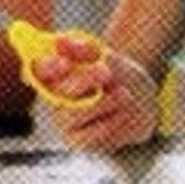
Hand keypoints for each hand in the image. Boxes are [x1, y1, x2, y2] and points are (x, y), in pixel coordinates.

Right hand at [33, 36, 157, 151]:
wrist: (145, 101)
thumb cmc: (120, 76)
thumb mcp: (108, 57)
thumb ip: (84, 50)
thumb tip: (58, 41)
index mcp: (57, 76)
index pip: (39, 70)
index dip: (48, 67)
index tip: (65, 62)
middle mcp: (56, 101)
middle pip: (59, 93)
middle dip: (83, 81)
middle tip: (105, 71)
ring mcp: (67, 124)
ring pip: (75, 115)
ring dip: (104, 102)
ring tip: (125, 94)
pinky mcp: (82, 142)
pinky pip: (94, 134)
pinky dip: (114, 121)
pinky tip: (125, 114)